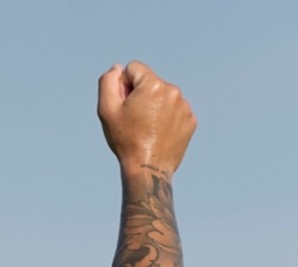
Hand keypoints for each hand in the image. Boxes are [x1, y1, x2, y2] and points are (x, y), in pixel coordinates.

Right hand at [98, 61, 196, 175]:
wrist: (148, 168)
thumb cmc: (125, 139)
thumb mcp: (107, 110)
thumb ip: (108, 82)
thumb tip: (118, 68)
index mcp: (153, 85)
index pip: (133, 68)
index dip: (123, 86)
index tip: (124, 105)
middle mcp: (173, 91)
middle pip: (149, 82)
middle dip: (140, 95)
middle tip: (134, 120)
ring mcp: (185, 106)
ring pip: (162, 96)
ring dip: (153, 106)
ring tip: (146, 128)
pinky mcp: (191, 119)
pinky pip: (174, 110)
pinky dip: (165, 118)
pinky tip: (158, 133)